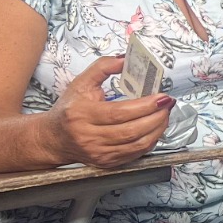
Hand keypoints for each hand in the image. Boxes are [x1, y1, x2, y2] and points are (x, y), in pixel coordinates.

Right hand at [48, 56, 174, 167]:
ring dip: (158, 129)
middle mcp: (89, 137)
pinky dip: (151, 140)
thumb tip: (125, 59)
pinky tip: (155, 128)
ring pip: (137, 145)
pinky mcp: (107, 162)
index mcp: (81, 115)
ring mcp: (98, 153)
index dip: (145, 106)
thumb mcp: (81, 83)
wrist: (54, 138)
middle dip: (157, 117)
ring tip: (165, 114)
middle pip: (131, 131)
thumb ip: (103, 67)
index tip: (162, 97)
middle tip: (168, 104)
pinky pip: (136, 154)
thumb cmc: (70, 109)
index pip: (119, 113)